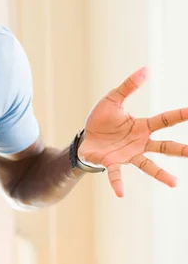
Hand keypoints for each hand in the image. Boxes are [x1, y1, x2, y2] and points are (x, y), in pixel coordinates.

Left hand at [78, 67, 187, 197]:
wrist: (85, 138)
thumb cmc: (101, 120)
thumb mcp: (112, 99)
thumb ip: (128, 87)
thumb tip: (146, 69)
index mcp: (142, 127)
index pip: (166, 121)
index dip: (180, 115)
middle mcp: (140, 143)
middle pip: (165, 146)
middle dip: (181, 150)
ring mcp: (128, 155)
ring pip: (148, 165)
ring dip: (160, 174)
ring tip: (175, 183)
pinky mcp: (112, 163)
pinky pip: (116, 174)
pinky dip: (118, 183)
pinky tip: (121, 194)